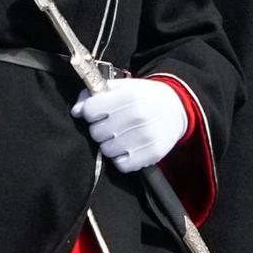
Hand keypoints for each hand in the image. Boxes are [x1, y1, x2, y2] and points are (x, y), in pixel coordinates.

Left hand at [72, 78, 186, 173]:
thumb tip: (76, 112)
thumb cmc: (143, 97)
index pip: (90, 111)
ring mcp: (146, 137)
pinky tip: (128, 148)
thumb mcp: (121, 87)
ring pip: (107, 150)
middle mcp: (138, 116)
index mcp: (129, 96)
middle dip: (100, 129)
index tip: (100, 111)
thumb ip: (94, 94)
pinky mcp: (152, 154)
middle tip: (112, 125)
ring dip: (110, 145)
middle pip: (96, 133)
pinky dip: (122, 159)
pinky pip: (122, 165)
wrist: (176, 109)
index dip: (92, 112)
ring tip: (121, 136)